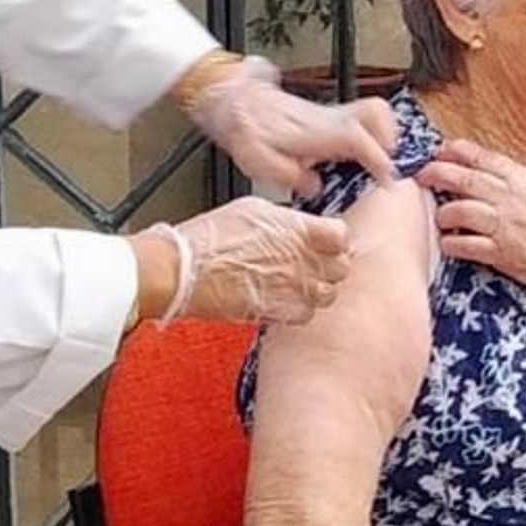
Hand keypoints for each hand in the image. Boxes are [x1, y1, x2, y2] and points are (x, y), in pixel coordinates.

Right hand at [140, 198, 352, 326]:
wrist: (184, 271)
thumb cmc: (208, 238)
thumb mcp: (252, 210)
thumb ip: (286, 220)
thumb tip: (298, 225)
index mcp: (298, 229)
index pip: (341, 237)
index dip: (334, 240)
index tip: (326, 242)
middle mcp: (302, 260)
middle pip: (340, 268)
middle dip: (329, 265)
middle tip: (311, 263)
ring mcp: (293, 288)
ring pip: (327, 295)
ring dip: (316, 289)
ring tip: (295, 283)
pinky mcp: (280, 313)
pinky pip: (305, 315)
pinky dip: (298, 310)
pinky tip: (282, 299)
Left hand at [183, 60, 398, 195]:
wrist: (236, 102)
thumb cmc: (248, 131)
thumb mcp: (260, 160)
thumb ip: (289, 175)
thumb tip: (314, 185)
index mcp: (316, 131)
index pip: (357, 139)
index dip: (377, 159)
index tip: (389, 177)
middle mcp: (329, 117)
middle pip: (376, 114)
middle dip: (391, 139)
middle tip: (390, 165)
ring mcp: (331, 113)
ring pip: (373, 110)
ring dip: (386, 133)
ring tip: (381, 159)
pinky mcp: (329, 114)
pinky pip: (362, 116)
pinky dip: (373, 132)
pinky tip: (363, 153)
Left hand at [416, 139, 525, 293]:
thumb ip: (514, 181)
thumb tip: (483, 172)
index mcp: (522, 180)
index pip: (482, 158)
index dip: (455, 151)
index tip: (439, 150)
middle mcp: (510, 199)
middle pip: (463, 179)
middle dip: (436, 173)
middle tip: (422, 175)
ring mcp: (504, 226)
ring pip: (458, 210)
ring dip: (443, 213)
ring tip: (441, 216)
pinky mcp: (500, 253)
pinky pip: (464, 245)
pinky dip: (451, 243)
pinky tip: (448, 242)